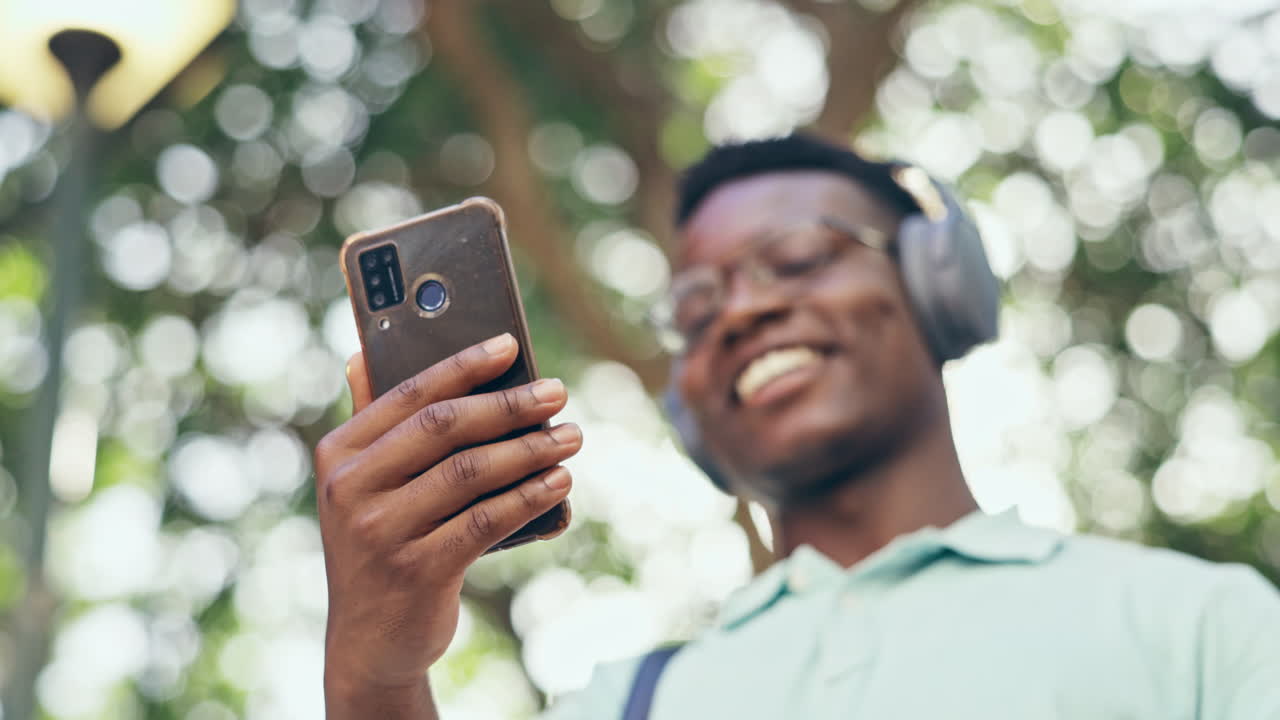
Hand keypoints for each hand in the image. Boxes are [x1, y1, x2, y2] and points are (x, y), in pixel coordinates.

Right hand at [314, 333, 579, 706]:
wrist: (370, 642)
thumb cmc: (383, 544)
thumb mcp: (364, 487)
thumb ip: (372, 425)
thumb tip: (363, 354)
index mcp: (340, 453)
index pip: (409, 393)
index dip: (463, 366)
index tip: (510, 345)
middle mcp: (350, 489)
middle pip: (444, 428)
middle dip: (509, 405)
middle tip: (557, 392)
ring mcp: (380, 532)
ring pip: (470, 473)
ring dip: (530, 450)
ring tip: (570, 437)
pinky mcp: (416, 570)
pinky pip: (484, 521)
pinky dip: (528, 497)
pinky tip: (558, 483)